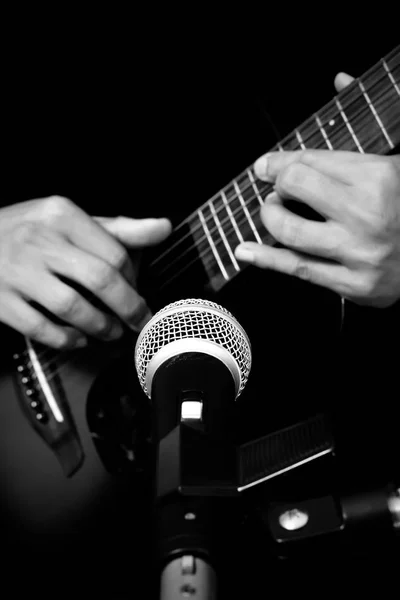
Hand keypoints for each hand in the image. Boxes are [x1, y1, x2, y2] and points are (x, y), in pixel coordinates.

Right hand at [0, 196, 170, 347]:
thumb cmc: (27, 230)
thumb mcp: (69, 219)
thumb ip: (117, 228)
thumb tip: (163, 227)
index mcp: (62, 216)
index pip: (114, 252)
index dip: (134, 278)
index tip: (137, 291)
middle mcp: (40, 241)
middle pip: (100, 279)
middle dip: (129, 308)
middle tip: (138, 321)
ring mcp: (18, 272)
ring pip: (72, 307)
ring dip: (100, 326)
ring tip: (111, 331)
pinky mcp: (1, 300)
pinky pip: (40, 328)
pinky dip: (66, 339)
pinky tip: (78, 339)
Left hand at [234, 73, 399, 307]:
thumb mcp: (398, 160)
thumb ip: (369, 121)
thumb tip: (339, 77)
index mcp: (380, 177)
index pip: (311, 161)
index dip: (280, 162)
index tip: (266, 166)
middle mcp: (367, 214)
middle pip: (295, 187)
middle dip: (277, 185)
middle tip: (276, 189)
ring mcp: (358, 251)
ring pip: (289, 230)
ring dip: (270, 216)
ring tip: (273, 211)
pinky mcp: (353, 283)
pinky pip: (298, 270)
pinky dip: (265, 259)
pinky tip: (246, 251)